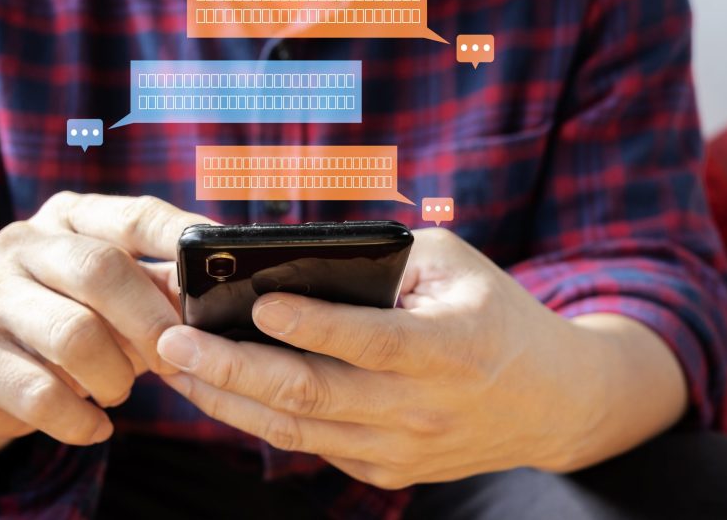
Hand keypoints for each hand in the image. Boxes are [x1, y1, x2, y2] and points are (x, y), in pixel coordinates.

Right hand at [0, 192, 209, 460]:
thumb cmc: (74, 321)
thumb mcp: (118, 296)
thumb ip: (162, 285)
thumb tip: (220, 293)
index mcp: (69, 216)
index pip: (134, 215)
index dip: (181, 237)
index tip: (222, 260)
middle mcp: (24, 243)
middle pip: (102, 272)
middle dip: (151, 322)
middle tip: (174, 356)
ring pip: (75, 336)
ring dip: (115, 376)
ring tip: (120, 389)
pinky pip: (43, 395)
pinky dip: (82, 419)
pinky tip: (96, 425)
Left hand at [156, 228, 686, 488]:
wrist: (552, 400)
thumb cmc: (496, 316)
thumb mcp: (456, 266)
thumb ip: (386, 256)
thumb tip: (299, 257)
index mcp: (449, 348)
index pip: (368, 340)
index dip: (309, 323)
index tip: (255, 303)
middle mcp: (423, 408)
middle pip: (312, 394)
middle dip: (232, 369)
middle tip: (173, 343)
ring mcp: (402, 449)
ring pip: (298, 431)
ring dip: (230, 400)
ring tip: (180, 369)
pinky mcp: (387, 470)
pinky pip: (313, 447)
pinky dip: (262, 421)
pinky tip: (224, 393)